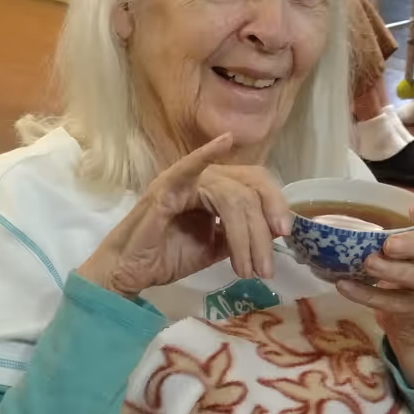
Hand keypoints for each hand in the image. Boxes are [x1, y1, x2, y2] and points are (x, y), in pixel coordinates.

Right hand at [74, 135, 292, 299]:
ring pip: (231, 196)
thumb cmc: (164, 257)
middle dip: (265, 223)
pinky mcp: (166, 189)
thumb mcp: (213, 247)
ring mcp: (183, 180)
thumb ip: (237, 234)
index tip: (284, 236)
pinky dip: (206, 152)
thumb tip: (269, 233)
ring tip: (247, 270)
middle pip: (249, 188)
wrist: (129, 272)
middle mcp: (202, 179)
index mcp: (214, 189)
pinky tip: (224, 141)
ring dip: (245, 235)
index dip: (274, 205)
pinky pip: (189, 168)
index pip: (254, 185)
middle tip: (269, 262)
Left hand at [336, 199, 413, 387]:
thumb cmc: (408, 259)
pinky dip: (368, 294)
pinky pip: (395, 303)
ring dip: (396, 271)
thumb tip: (348, 200)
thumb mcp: (408, 236)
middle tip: (389, 244)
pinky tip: (345, 285)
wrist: (413, 309)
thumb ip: (393, 219)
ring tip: (369, 263)